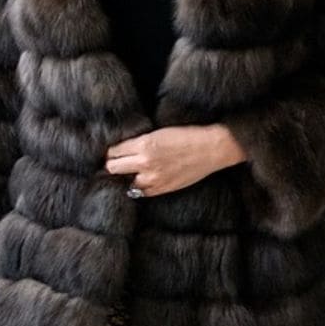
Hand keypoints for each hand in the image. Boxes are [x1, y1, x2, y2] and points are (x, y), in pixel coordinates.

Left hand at [105, 124, 245, 197]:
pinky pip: (141, 192)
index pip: (113, 151)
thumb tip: (123, 150)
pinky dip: (141, 186)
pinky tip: (146, 179)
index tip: (113, 152)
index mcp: (144, 144)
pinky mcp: (162, 189)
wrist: (212, 149)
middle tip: (118, 162)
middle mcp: (145, 163)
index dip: (112, 151)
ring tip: (133, 172)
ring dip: (128, 177)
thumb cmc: (189, 136)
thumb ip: (140, 142)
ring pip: (125, 182)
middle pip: (112, 167)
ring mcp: (153, 179)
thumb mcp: (160, 132)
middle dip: (113, 164)